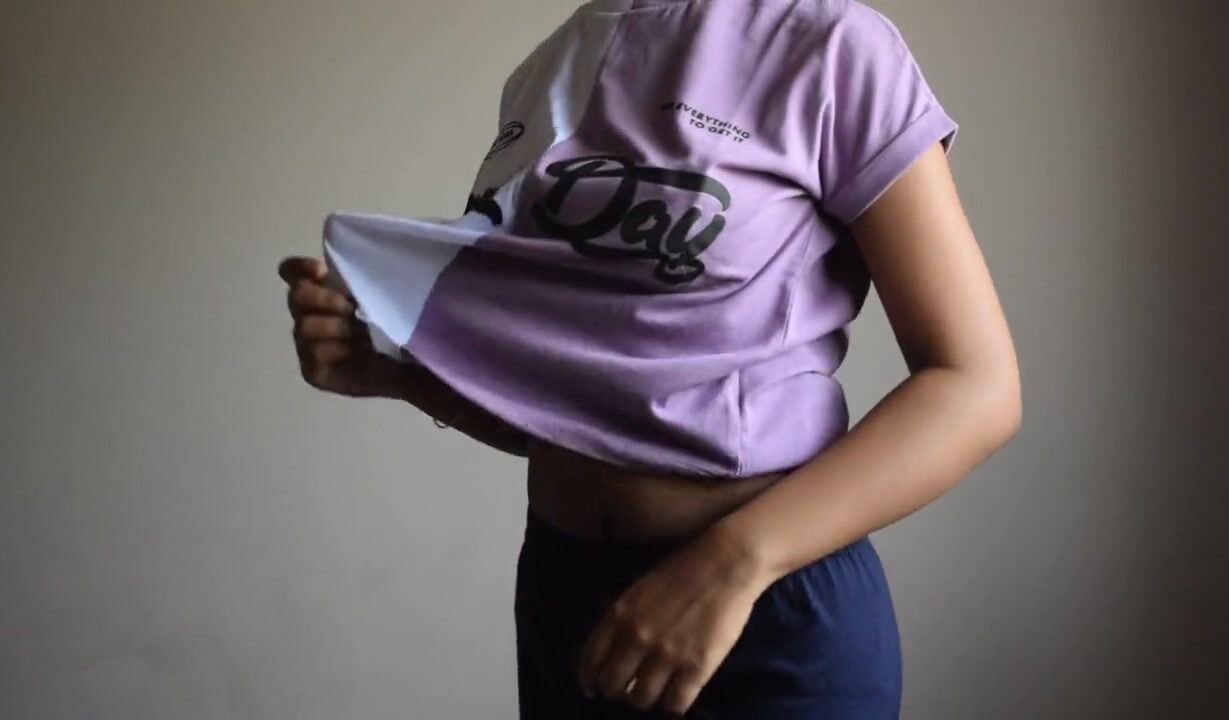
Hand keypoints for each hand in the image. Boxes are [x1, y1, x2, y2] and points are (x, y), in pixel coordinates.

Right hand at [278, 255, 407, 397]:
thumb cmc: (396, 324)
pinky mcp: (312, 370)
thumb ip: (362, 278)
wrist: (410, 365)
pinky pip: (315, 353)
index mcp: (320, 291)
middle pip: (297, 295)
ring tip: (366, 334)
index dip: (299, 268)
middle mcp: (307, 315)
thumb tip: (351, 256)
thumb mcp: (383, 294)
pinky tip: (360, 353)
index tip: (321, 271)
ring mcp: (306, 344)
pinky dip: (340, 350)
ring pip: (306, 325)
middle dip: (325, 298)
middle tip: (353, 308)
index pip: (292, 272)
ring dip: (339, 327)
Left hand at [576, 526, 773, 716]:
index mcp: (619, 615)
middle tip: (630, 688)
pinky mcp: (696, 668)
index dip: (590, 680)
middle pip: (612, 686)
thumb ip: (620, 620)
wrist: (726, 564)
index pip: (590, 662)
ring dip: (645, 699)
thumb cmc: (682, 571)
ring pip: (641, 701)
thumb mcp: (638, 590)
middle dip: (618, 691)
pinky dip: (672, 706)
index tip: (594, 687)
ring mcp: (666, 655)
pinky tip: (676, 695)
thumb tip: (608, 652)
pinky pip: (674, 705)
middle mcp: (637, 638)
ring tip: (655, 691)